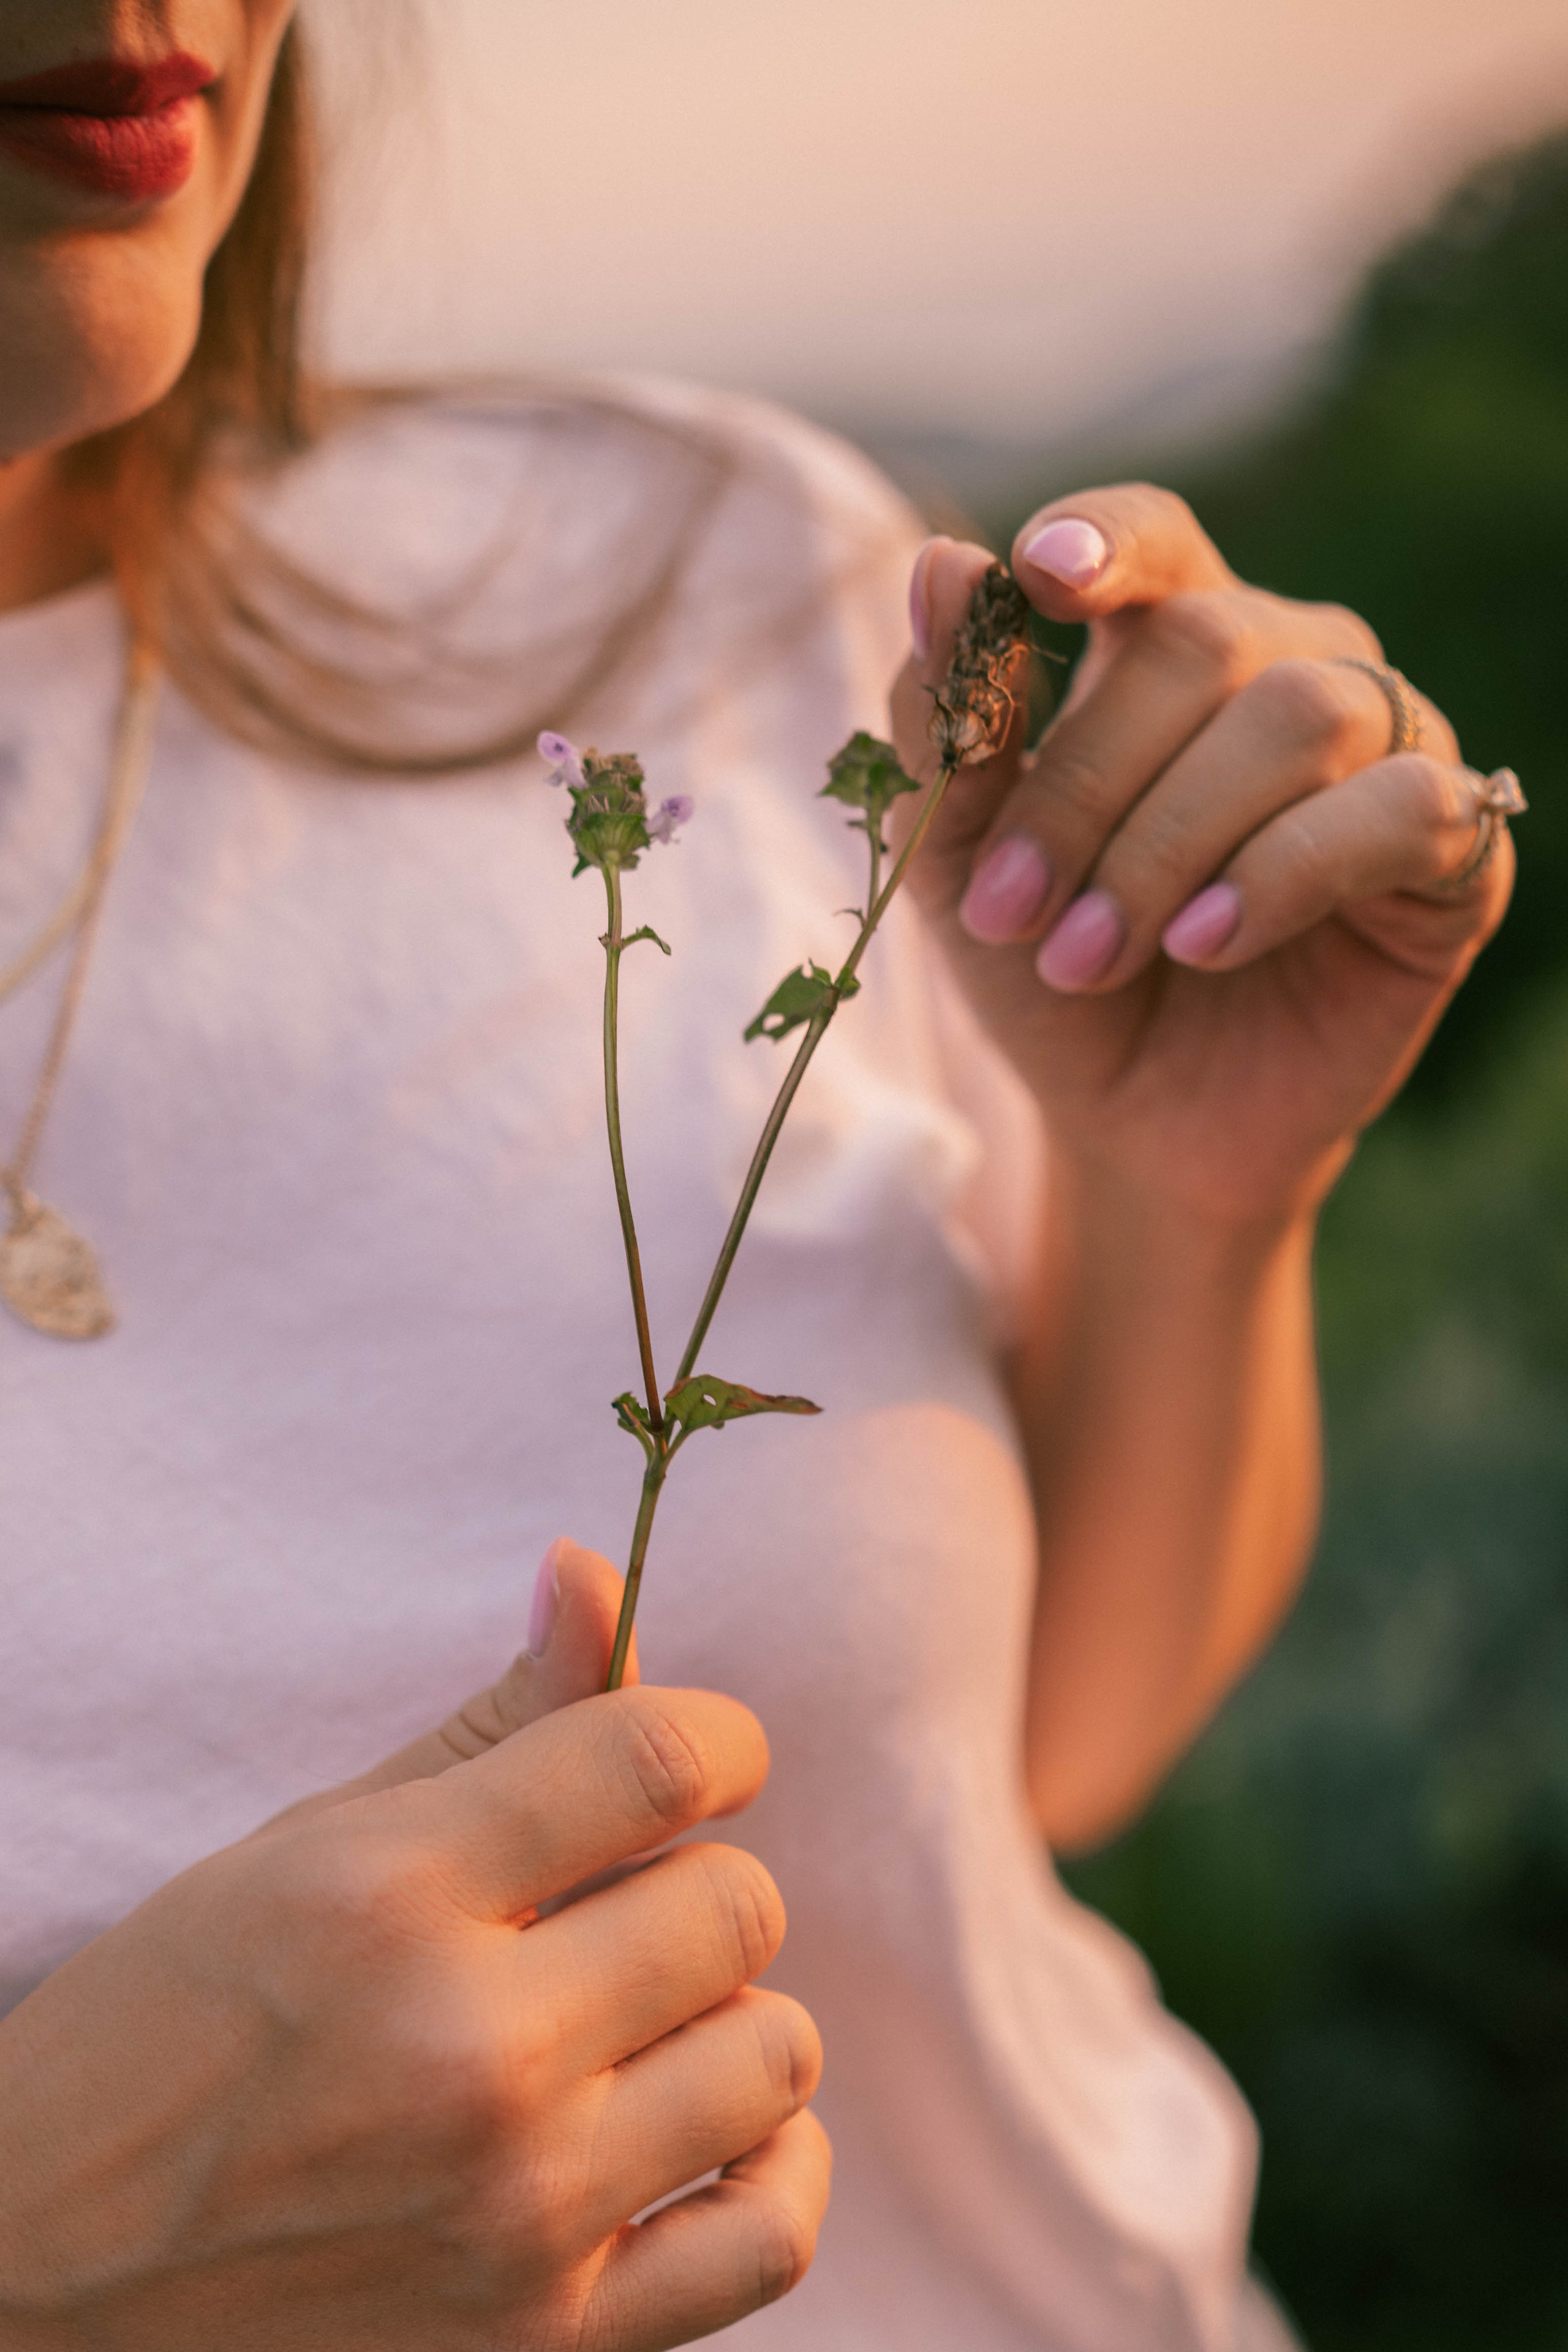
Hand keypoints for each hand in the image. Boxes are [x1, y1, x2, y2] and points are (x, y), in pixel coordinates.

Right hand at [0, 1542, 827, 2351]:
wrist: (41, 2289)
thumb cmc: (170, 2036)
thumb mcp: (309, 1843)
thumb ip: (491, 1717)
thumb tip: (598, 1569)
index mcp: (388, 1898)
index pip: (660, 1759)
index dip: (716, 1739)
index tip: (696, 1761)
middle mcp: (463, 2055)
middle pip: (736, 1905)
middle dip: (690, 1884)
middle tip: (608, 1914)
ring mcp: (515, 2217)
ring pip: (772, 2054)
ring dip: (721, 2019)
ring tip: (629, 2024)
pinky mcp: (546, 2350)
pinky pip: (773, 2234)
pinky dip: (771, 2168)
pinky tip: (698, 2130)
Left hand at [892, 488, 1513, 1226]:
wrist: (1130, 1122)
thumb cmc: (1049, 968)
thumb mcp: (959, 862)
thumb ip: (946, 728)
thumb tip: (941, 568)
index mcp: (1172, 639)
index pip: (1155, 537)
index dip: (1105, 540)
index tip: (1039, 575)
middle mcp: (1293, 664)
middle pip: (1202, 642)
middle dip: (1086, 784)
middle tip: (1011, 913)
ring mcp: (1385, 747)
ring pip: (1300, 717)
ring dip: (1168, 844)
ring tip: (1088, 956)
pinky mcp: (1449, 848)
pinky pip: (1399, 808)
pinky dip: (1284, 874)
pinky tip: (1205, 943)